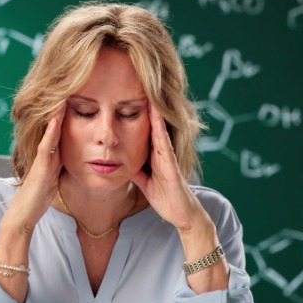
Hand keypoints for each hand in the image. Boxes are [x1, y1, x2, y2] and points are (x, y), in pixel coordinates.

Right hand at [6, 102, 65, 234]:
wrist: (24, 214)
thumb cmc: (39, 197)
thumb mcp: (55, 176)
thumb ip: (60, 164)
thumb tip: (75, 156)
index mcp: (51, 153)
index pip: (60, 128)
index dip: (67, 112)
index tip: (78, 93)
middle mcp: (44, 152)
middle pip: (54, 124)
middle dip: (61, 106)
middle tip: (71, 83)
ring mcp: (41, 158)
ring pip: (49, 131)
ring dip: (56, 112)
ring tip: (64, 93)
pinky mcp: (40, 168)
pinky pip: (46, 147)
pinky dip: (51, 133)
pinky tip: (56, 120)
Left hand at [131, 103, 206, 232]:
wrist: (183, 215)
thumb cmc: (165, 198)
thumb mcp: (144, 182)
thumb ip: (135, 170)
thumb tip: (120, 162)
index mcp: (154, 156)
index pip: (144, 132)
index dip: (136, 116)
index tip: (127, 98)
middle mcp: (162, 153)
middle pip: (152, 127)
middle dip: (146, 109)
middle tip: (140, 87)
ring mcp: (168, 159)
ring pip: (159, 132)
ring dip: (154, 114)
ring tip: (148, 95)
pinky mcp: (172, 167)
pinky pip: (165, 147)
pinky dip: (160, 132)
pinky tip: (156, 120)